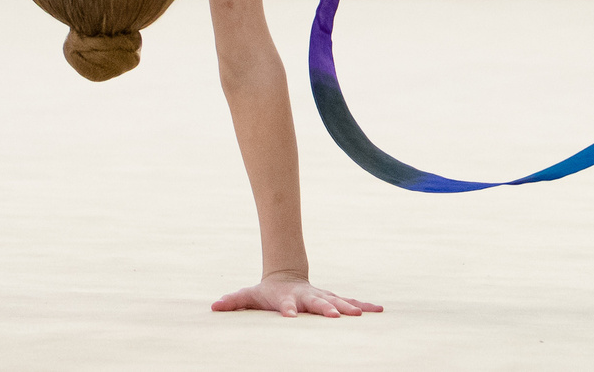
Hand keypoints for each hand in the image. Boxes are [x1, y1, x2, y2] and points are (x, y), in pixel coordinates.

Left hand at [211, 274, 380, 318]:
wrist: (286, 277)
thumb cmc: (265, 293)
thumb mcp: (248, 296)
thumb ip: (233, 301)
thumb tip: (214, 306)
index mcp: (286, 298)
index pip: (286, 305)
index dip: (287, 310)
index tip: (289, 316)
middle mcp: (306, 296)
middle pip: (316, 302)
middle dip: (325, 308)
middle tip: (334, 315)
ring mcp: (321, 296)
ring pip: (338, 300)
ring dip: (350, 307)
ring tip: (362, 314)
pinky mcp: (332, 299)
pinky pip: (350, 302)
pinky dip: (364, 305)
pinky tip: (379, 309)